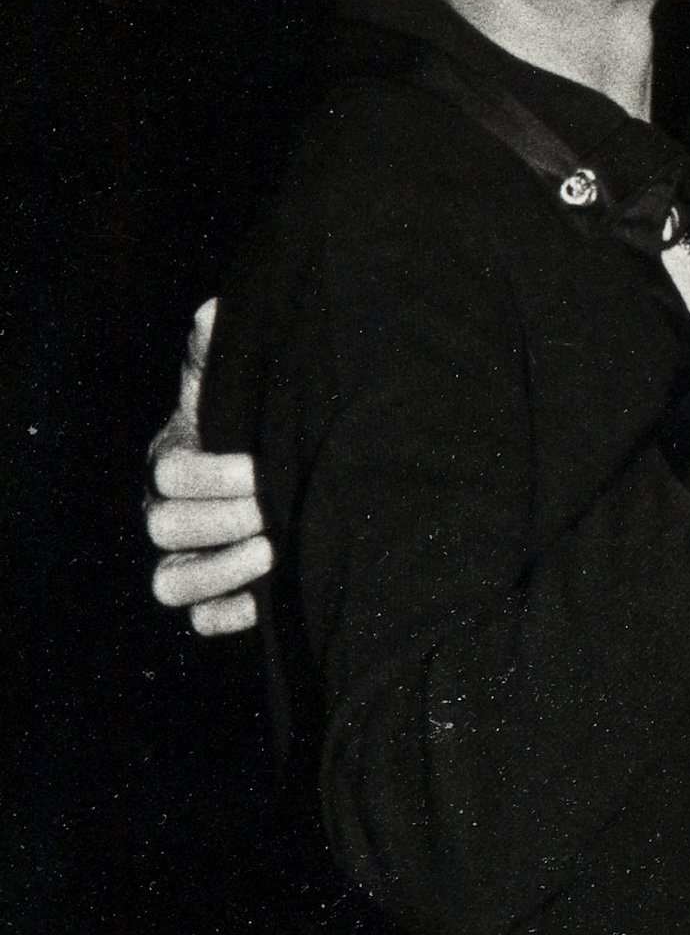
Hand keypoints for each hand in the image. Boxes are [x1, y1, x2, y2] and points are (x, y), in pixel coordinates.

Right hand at [145, 298, 271, 633]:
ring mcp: (181, 561)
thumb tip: (214, 311)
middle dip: (222, 519)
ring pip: (169, 583)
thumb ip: (220, 354)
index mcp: (171, 460)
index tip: (259, 467)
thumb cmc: (252, 425)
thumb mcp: (239, 387)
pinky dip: (227, 615)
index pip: (169, 473)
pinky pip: (197, 622)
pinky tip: (265, 601)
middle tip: (273, 509)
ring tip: (272, 550)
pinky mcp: (206, 602)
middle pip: (165, 527)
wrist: (280, 473)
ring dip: (220, 570)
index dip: (211, 475)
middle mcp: (165, 515)